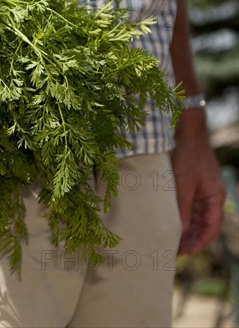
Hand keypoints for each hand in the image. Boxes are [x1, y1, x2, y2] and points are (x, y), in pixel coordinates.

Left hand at [172, 109, 225, 254]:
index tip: (184, 253)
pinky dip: (182, 218)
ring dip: (186, 231)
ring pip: (196, 218)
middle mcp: (212, 197)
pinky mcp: (193, 186)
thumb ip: (183, 208)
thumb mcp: (183, 184)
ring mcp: (203, 191)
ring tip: (170, 242)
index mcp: (215, 198)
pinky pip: (190, 208)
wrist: (187, 132)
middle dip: (191, 240)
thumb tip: (181, 231)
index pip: (211, 228)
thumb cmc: (187, 156)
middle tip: (173, 252)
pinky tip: (170, 224)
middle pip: (204, 226)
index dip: (199, 243)